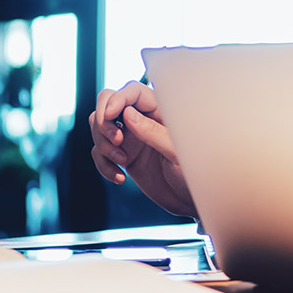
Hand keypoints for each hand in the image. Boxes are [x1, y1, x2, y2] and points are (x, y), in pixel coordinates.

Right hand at [88, 81, 196, 217]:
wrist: (188, 201)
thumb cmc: (192, 174)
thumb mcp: (176, 154)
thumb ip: (153, 133)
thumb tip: (128, 115)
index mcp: (161, 111)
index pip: (133, 91)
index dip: (117, 98)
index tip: (109, 115)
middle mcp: (143, 120)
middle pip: (108, 103)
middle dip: (103, 121)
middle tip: (116, 141)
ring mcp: (131, 137)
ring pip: (99, 126)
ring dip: (103, 144)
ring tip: (122, 162)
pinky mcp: (123, 154)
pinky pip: (99, 152)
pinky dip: (103, 164)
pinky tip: (120, 178)